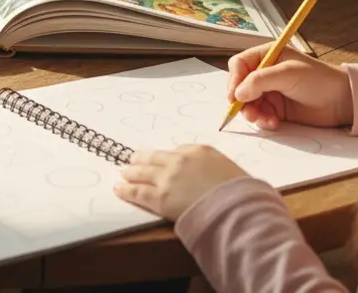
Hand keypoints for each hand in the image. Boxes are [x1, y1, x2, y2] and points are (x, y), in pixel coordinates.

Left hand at [115, 146, 247, 220]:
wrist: (236, 207)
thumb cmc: (240, 192)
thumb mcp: (229, 168)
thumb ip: (213, 166)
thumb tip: (207, 171)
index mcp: (198, 151)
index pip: (177, 151)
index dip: (165, 157)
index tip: (159, 158)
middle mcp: (179, 160)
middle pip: (154, 158)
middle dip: (142, 159)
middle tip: (133, 160)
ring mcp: (168, 178)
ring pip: (142, 173)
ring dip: (131, 172)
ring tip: (124, 173)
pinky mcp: (160, 198)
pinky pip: (137, 192)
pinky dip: (125, 190)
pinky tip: (118, 189)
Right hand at [226, 44, 352, 129]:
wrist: (343, 101)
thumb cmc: (318, 79)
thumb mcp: (288, 74)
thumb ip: (260, 81)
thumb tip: (238, 94)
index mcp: (267, 56)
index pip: (240, 65)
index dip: (234, 80)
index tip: (234, 96)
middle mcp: (266, 73)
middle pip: (240, 86)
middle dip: (242, 101)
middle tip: (247, 112)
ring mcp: (271, 92)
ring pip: (248, 103)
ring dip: (252, 113)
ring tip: (263, 119)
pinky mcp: (277, 109)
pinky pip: (260, 115)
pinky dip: (263, 121)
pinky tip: (274, 123)